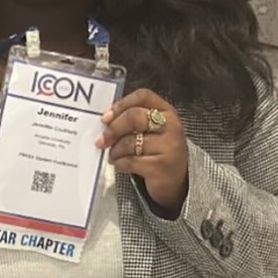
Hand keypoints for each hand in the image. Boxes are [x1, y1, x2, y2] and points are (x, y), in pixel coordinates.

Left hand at [98, 89, 188, 214]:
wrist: (176, 181)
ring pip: (130, 142)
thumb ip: (134, 120)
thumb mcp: (153, 131)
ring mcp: (168, 146)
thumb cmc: (158, 151)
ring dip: (115, 151)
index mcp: (167, 111)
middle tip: (100, 141)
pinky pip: (131, 161)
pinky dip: (120, 164)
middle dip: (113, 129)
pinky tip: (120, 165)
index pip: (143, 96)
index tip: (106, 117)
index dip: (121, 104)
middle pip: (134, 116)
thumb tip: (105, 120)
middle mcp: (171, 125)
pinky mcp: (161, 166)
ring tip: (113, 155)